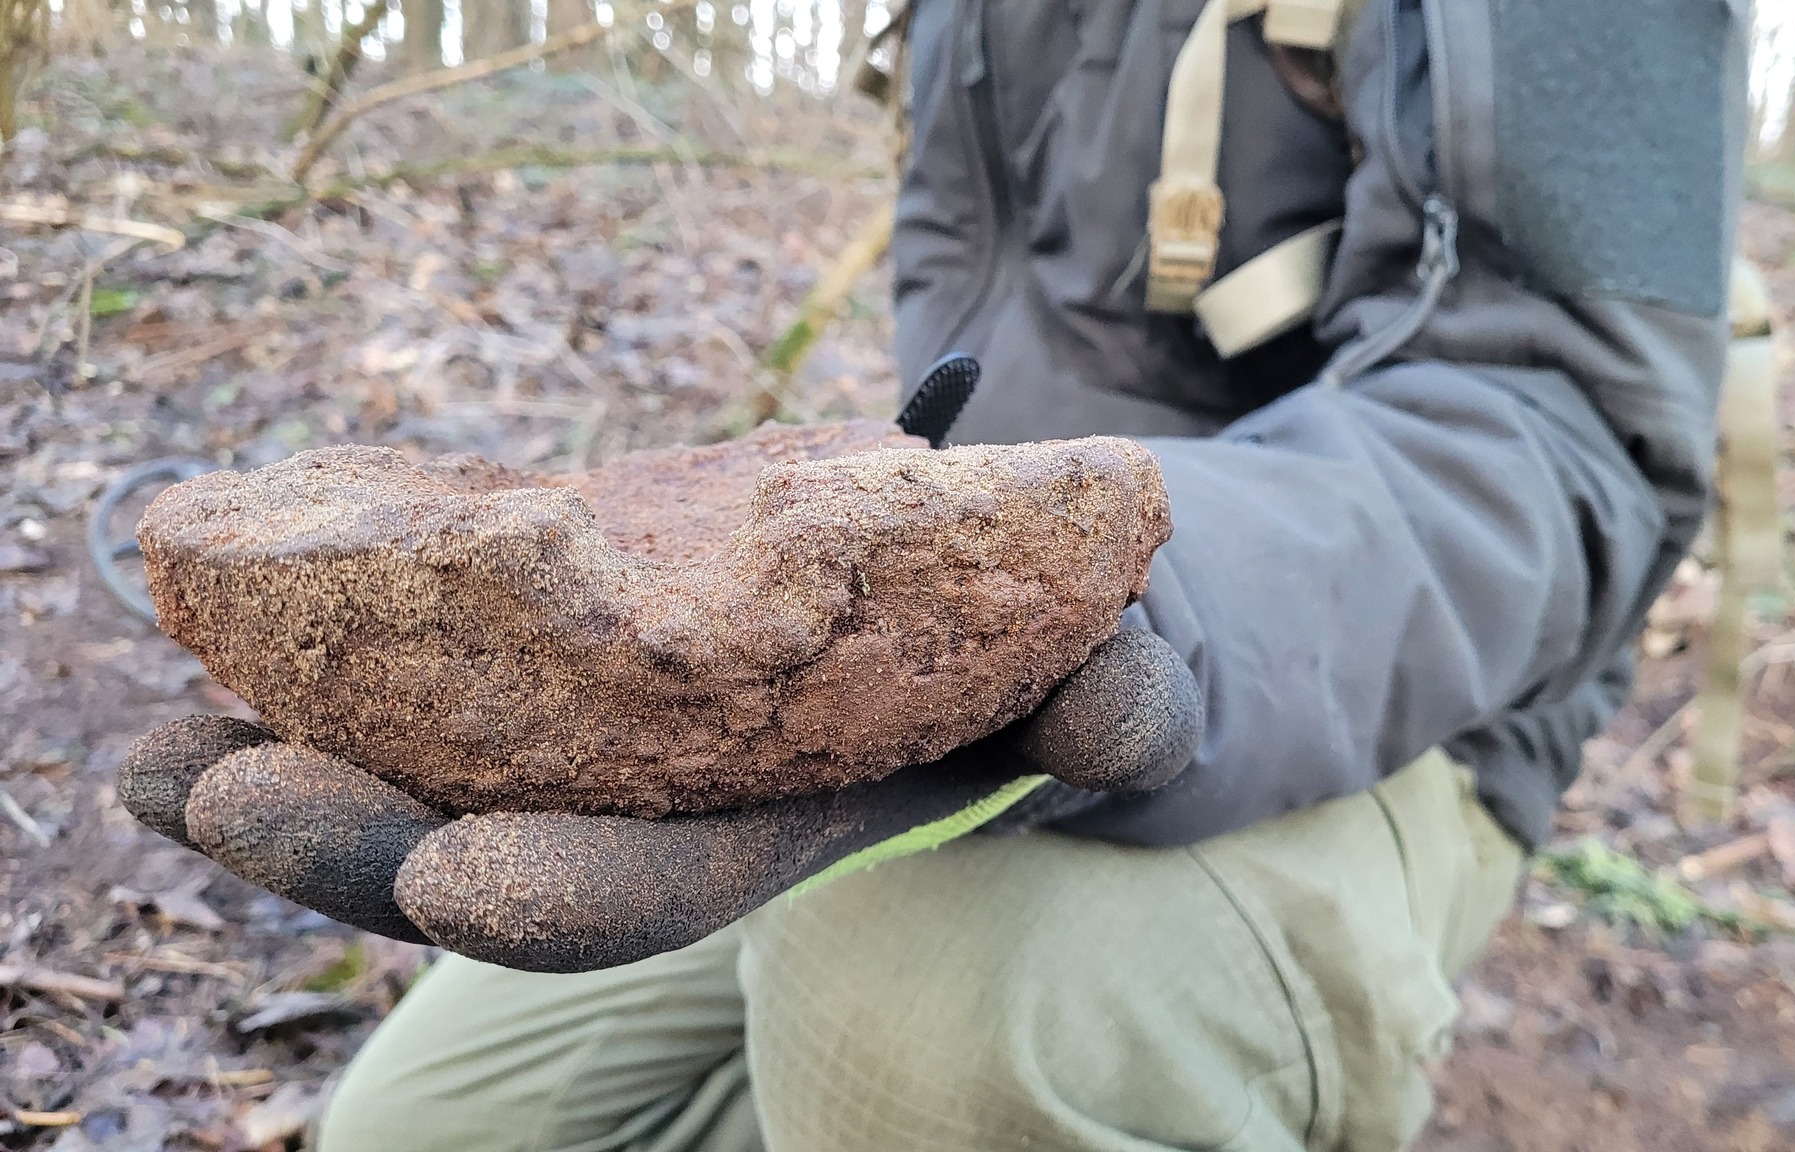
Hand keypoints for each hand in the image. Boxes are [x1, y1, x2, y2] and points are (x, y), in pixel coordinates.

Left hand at [120, 628, 1198, 972]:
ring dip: (331, 745)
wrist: (1112, 579)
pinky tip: (283, 606)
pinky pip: (506, 644)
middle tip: (200, 779)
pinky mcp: (659, 616)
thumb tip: (1118, 720)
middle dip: (372, 828)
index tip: (452, 879)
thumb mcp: (1165, 673)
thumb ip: (1142, 698)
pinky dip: (391, 641)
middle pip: (536, 827)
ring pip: (487, 754)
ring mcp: (684, 704)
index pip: (692, 871)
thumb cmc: (1146, 638)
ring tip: (163, 740)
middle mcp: (732, 777)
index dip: (575, 886)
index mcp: (840, 809)